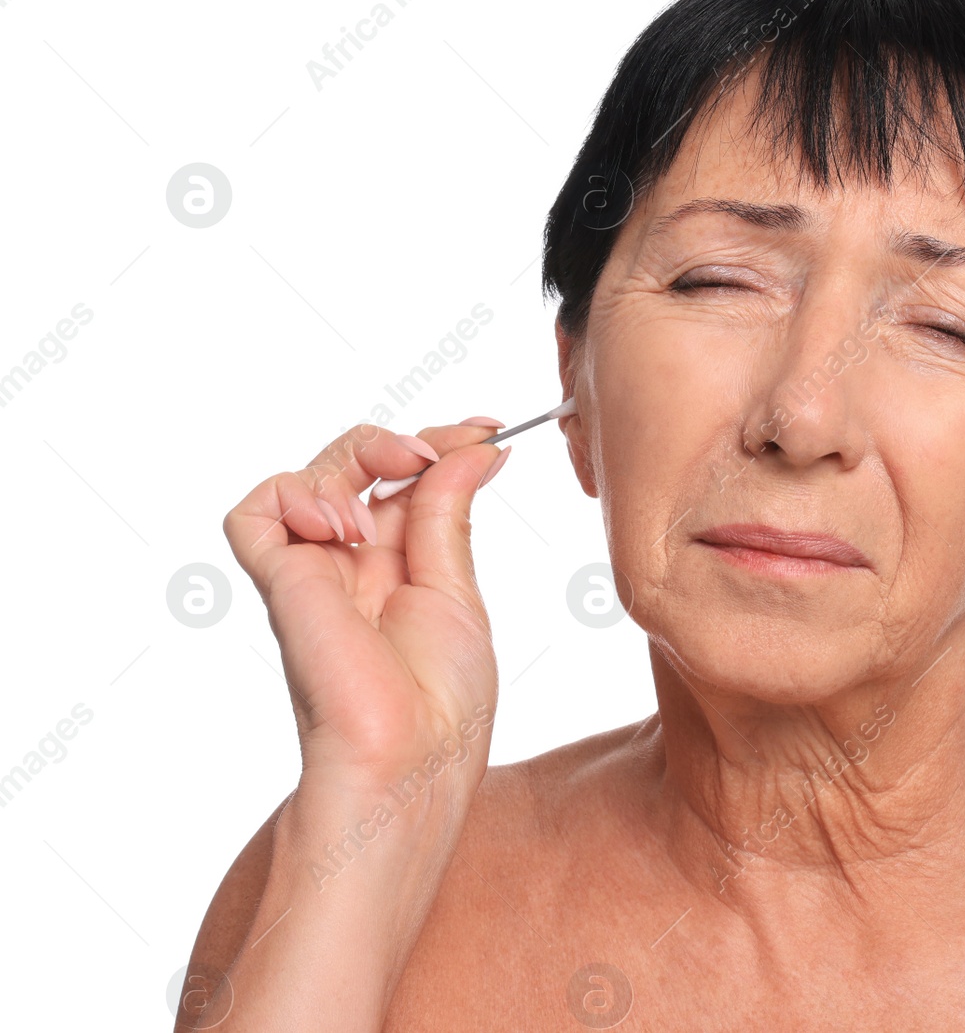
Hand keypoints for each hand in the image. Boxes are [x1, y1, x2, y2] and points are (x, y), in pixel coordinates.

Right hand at [223, 420, 508, 799]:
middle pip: (355, 464)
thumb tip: (478, 449)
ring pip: (307, 475)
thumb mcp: (459, 591)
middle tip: (433, 452)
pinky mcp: (278, 584)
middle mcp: (351, 564)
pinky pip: (254, 513)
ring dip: (349, 466)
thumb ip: (450, 514)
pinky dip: (295, 496)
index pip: (405, 478)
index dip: (440, 443)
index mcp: (399, 567)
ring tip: (377, 517)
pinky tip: (340, 527)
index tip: (488, 428)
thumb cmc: (441, 704)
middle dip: (397, 442)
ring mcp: (312, 572)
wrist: (408, 760)